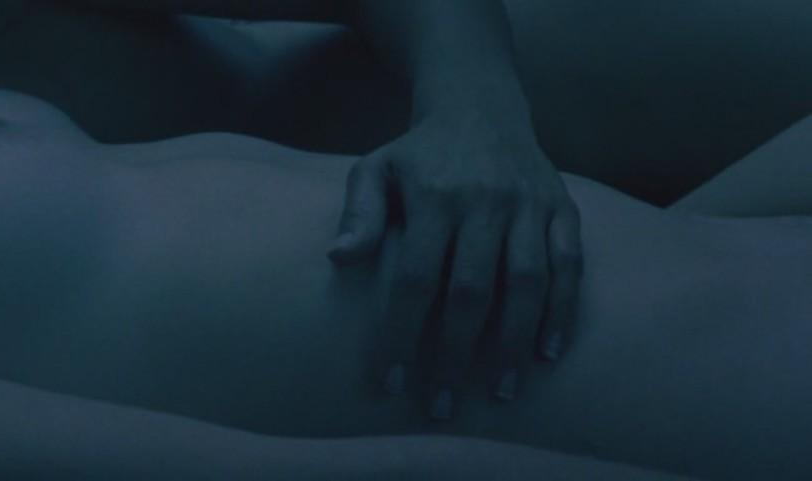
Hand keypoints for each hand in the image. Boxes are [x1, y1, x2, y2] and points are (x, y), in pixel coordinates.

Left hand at [328, 111, 582, 418]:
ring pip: (527, 282)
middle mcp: (485, 201)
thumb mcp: (375, 169)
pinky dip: (563, 310)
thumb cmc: (418, 153)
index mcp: (434, 196)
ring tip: (501, 393)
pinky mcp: (561, 206)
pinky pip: (570, 263)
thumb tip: (339, 260)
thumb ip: (358, 213)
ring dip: (515, 343)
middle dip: (457, 355)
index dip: (402, 335)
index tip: (390, 383)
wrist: (479, 105)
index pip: (415, 280)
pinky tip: (548, 353)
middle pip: (472, 291)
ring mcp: (529, 204)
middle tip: (443, 406)